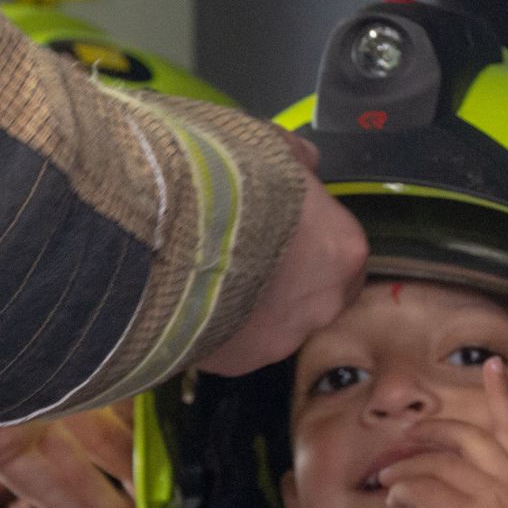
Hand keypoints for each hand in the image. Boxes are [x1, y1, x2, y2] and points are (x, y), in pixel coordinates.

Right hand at [197, 136, 366, 375]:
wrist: (164, 235)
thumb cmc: (227, 181)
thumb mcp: (268, 144)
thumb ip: (296, 161)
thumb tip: (306, 165)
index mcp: (344, 250)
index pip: (343, 249)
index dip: (311, 236)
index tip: (280, 223)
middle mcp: (323, 304)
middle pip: (316, 292)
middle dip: (289, 276)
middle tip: (247, 250)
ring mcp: (280, 341)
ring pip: (274, 322)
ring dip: (252, 302)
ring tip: (208, 274)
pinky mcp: (236, 364)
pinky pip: (233, 342)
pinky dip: (216, 324)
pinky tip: (186, 298)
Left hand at [377, 358, 507, 507]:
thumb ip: (496, 496)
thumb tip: (451, 486)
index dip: (501, 393)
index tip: (493, 363)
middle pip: (464, 434)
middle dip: (428, 432)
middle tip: (405, 439)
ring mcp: (492, 496)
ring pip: (437, 462)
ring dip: (404, 468)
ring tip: (387, 480)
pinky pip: (424, 490)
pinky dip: (402, 491)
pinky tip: (395, 500)